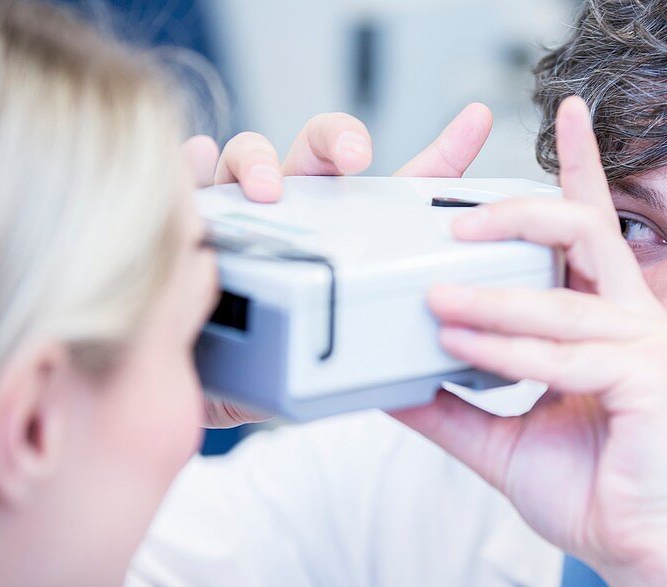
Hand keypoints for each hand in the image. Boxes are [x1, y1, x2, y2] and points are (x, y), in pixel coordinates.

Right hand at [184, 104, 494, 427]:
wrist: (227, 386)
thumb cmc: (294, 350)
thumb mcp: (351, 351)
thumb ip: (392, 353)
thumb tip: (444, 380)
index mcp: (355, 226)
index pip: (406, 183)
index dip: (446, 150)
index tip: (478, 120)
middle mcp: (302, 205)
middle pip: (323, 148)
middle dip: (340, 139)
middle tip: (355, 159)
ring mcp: (247, 208)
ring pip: (252, 156)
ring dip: (261, 162)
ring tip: (269, 189)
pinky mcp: (196, 220)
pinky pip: (188, 183)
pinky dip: (192, 165)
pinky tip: (197, 159)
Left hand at [395, 97, 666, 577]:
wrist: (642, 556)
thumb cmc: (594, 494)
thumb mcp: (504, 442)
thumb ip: (454, 407)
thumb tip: (392, 384)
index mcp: (610, 322)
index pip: (595, 230)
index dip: (583, 166)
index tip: (567, 110)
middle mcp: (638, 319)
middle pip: (584, 230)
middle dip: (520, 213)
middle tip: (455, 223)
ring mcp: (652, 344)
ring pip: (560, 297)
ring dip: (489, 301)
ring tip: (430, 305)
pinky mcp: (653, 377)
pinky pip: (566, 351)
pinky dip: (508, 350)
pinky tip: (462, 349)